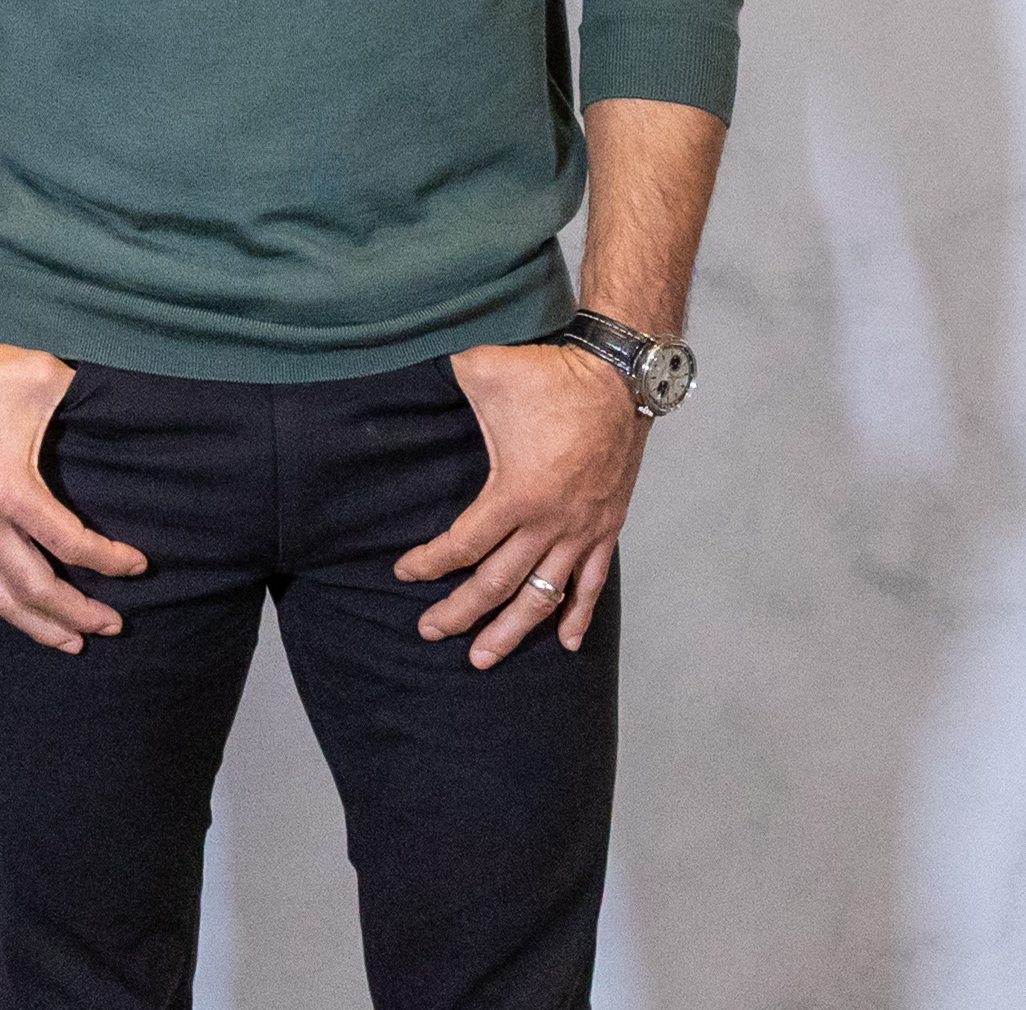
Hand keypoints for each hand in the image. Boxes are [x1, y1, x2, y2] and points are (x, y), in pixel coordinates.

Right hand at [0, 335, 146, 651]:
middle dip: (81, 613)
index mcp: (12, 489)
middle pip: (38, 587)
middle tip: (113, 625)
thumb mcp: (43, 377)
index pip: (72, 545)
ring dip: (37, 626)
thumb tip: (125, 405)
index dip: (110, 561)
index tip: (138, 566)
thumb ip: (85, 396)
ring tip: (69, 642)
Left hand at [397, 343, 646, 667]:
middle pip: (498, 584)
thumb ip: (442, 377)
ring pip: (543, 597)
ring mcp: (581, 530)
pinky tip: (569, 644)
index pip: (463, 546)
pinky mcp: (607, 527)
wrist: (621, 377)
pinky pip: (593, 584)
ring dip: (512, 631)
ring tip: (483, 658)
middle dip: (460, 614)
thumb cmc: (552, 375)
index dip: (429, 564)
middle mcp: (550, 523)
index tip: (404, 573)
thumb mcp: (484, 370)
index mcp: (517, 494)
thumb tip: (403, 366)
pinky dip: (579, 616)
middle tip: (429, 631)